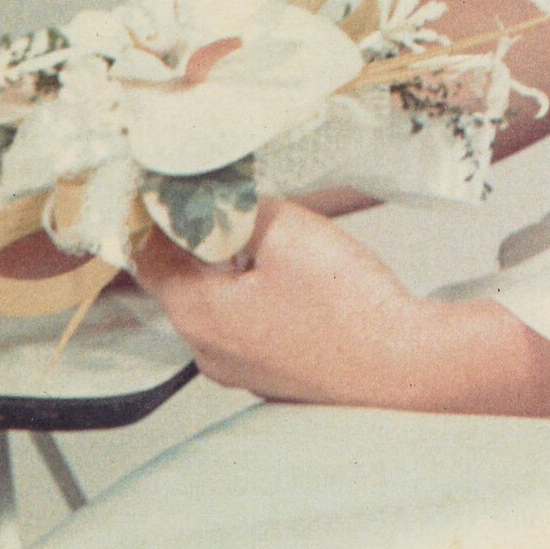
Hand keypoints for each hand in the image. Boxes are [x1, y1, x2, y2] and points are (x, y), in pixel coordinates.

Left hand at [132, 198, 484, 407]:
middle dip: (194, 230)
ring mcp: (241, 369)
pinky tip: (286, 267)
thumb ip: (238, 208)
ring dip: (227, 260)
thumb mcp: (285, 229)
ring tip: (259, 221)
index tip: (161, 175)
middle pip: (179, 275)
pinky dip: (252, 288)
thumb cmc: (345, 305)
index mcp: (197, 314)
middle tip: (217, 187)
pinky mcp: (273, 373)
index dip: (149, 210)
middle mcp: (207, 350)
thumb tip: (217, 198)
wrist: (405, 368)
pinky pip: (246, 321)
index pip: (144, 253)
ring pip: (215, 297)